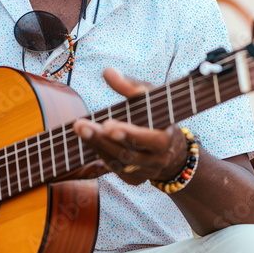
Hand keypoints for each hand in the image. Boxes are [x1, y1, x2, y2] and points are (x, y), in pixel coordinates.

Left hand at [71, 68, 187, 184]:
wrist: (172, 148)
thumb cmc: (158, 115)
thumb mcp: (151, 97)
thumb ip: (130, 86)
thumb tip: (108, 72)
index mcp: (166, 138)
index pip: (150, 140)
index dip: (130, 134)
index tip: (108, 124)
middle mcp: (158, 159)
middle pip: (129, 155)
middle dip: (103, 140)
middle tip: (82, 125)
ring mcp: (147, 172)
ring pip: (120, 164)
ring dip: (98, 147)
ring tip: (81, 129)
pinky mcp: (136, 180)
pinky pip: (117, 172)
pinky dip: (102, 157)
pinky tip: (90, 143)